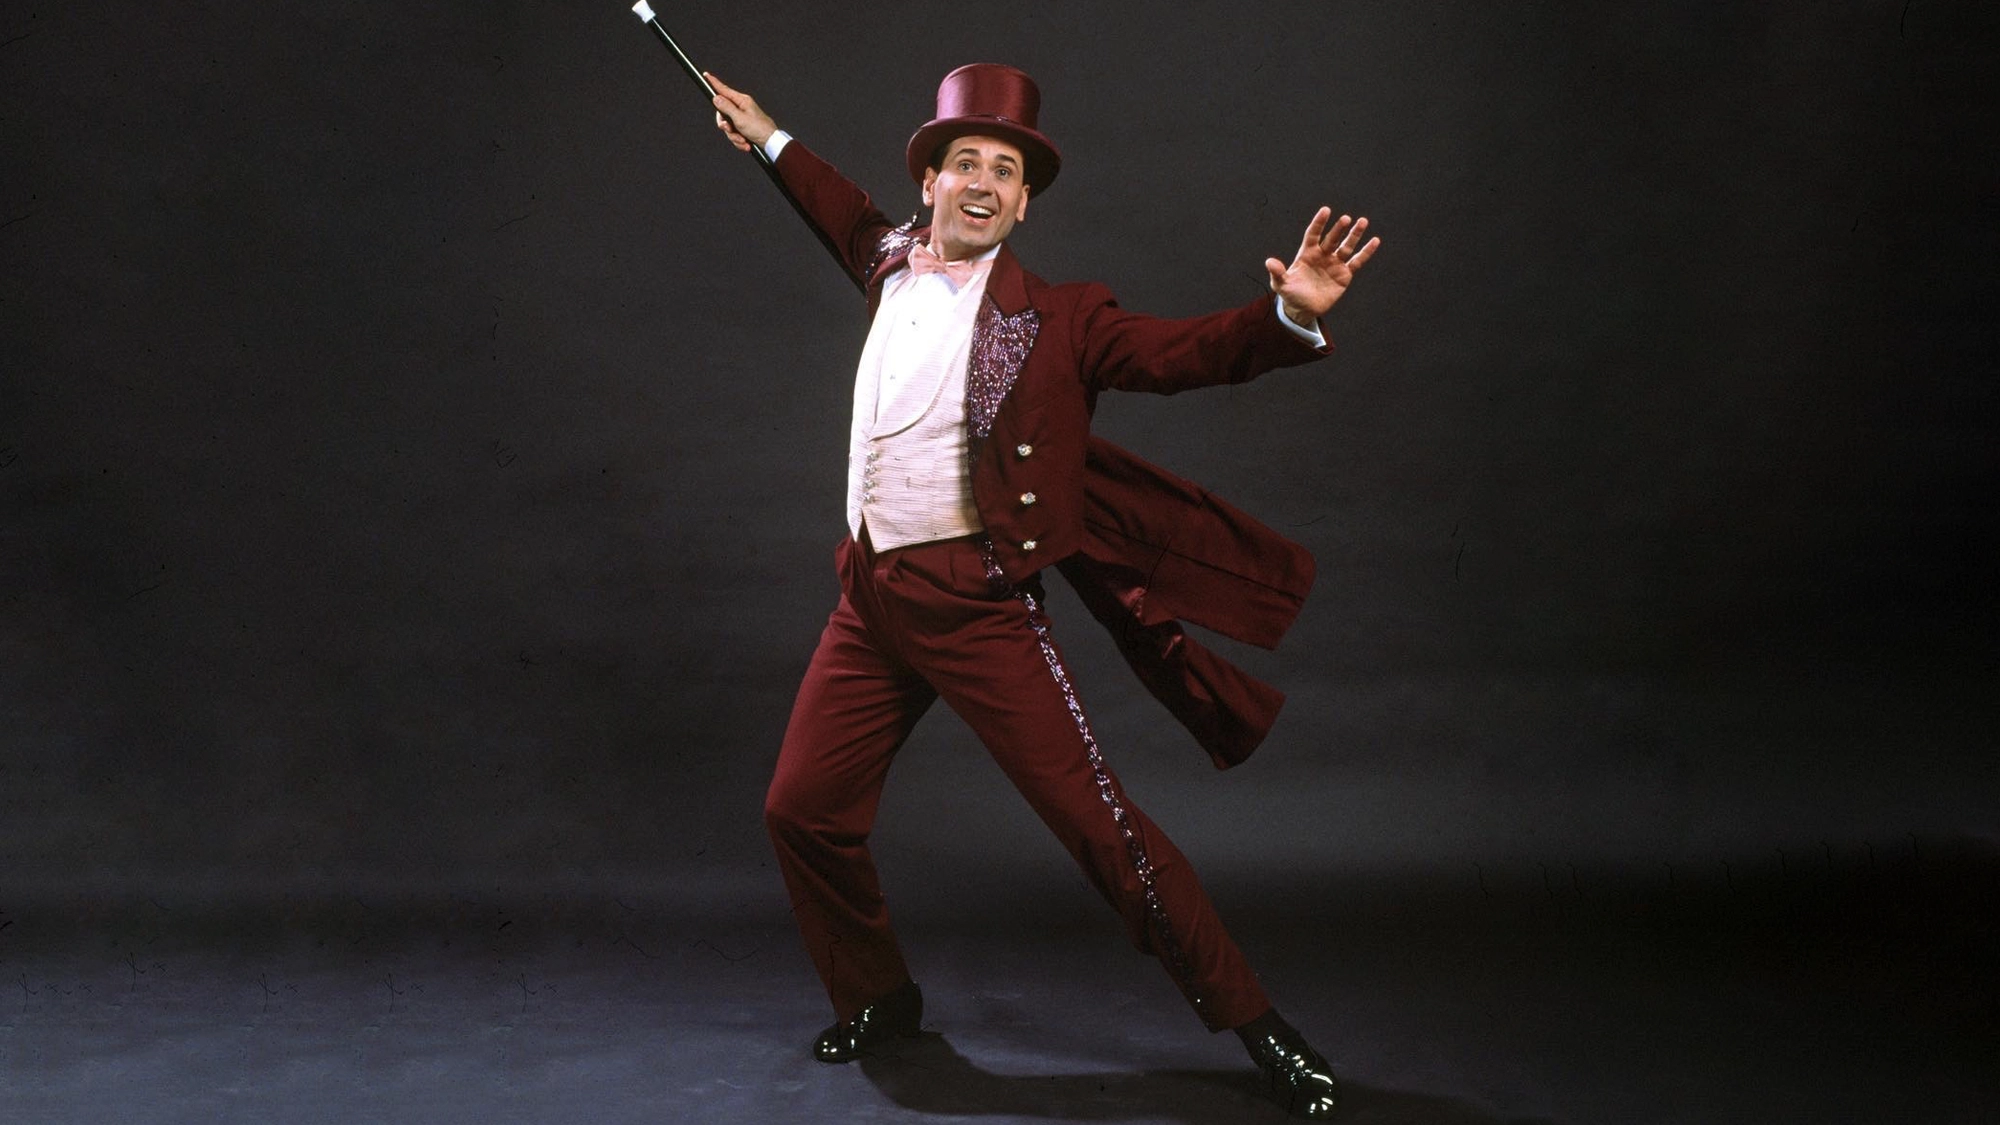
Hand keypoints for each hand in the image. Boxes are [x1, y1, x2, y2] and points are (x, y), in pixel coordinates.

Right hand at [707, 72, 776, 151]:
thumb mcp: (740, 118)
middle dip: (726, 126)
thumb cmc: (759, 129)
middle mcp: (741, 108)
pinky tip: (747, 144)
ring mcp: (742, 118)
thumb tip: (716, 98)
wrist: (771, 143)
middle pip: (723, 113)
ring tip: (743, 140)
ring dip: (734, 137)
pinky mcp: (744, 128)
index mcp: (742, 101)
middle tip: (730, 130)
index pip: (724, 90)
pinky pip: (734, 135)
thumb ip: (726, 108)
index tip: (706, 75)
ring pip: (728, 127)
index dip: (714, 83)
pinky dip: (739, 141)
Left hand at [1265, 208, 1380, 329]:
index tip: (1326, 210)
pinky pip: (1357, 261)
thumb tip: (1269, 262)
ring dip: (1354, 234)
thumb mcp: (1281, 284)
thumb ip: (1277, 272)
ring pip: (1346, 246)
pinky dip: (1366, 252)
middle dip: (1338, 229)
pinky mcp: (1345, 274)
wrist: (1303, 308)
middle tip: (1345, 219)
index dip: (1319, 223)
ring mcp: (1334, 263)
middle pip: (1332, 239)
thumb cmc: (1290, 294)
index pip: (1314, 234)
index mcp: (1307, 253)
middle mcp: (1322, 255)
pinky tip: (1375, 241)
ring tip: (1362, 222)